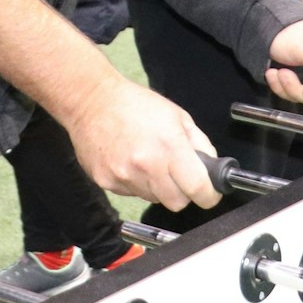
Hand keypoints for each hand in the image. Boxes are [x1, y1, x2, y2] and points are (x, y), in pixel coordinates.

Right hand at [58, 75, 220, 212]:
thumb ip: (200, 144)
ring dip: (157, 187)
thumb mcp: (177, 115)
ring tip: (147, 161)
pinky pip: (132, 193)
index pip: (198, 189)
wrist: (90, 100)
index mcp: (170, 146)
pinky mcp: (106, 182)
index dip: (208, 195)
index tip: (209, 193)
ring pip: (154, 199)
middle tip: (176, 175)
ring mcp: (124, 176)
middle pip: (176, 203)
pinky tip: (128, 161)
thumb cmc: (135, 103)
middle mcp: (147, 165)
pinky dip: (136, 183)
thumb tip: (212, 169)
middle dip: (182, 192)